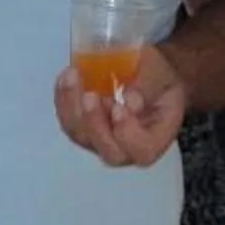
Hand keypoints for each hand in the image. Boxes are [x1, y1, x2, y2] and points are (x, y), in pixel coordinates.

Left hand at [53, 42, 188, 167]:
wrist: (147, 72)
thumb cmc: (159, 76)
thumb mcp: (161, 74)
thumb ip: (148, 86)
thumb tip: (128, 97)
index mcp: (155, 138)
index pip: (143, 149)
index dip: (128, 133)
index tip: (119, 107)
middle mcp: (128, 148)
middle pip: (108, 151)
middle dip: (95, 123)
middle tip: (90, 95)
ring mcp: (102, 140)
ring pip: (81, 136)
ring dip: (72, 107)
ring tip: (73, 77)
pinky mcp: (83, 129)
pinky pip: (68, 121)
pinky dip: (64, 99)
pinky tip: (67, 77)